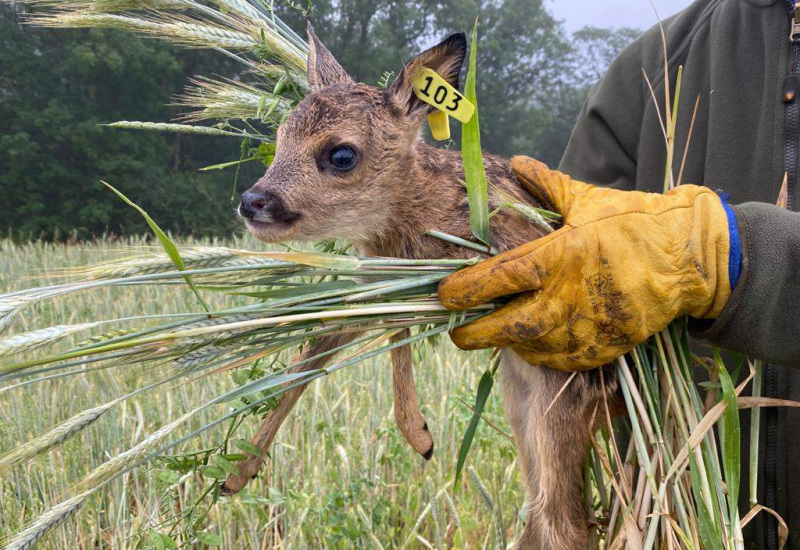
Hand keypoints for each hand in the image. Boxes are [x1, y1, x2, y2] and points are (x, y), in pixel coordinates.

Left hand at [438, 157, 732, 370]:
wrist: (688, 259)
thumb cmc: (635, 222)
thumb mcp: (588, 198)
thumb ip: (546, 184)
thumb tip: (518, 162)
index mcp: (556, 257)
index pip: (495, 280)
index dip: (463, 291)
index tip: (443, 296)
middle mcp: (565, 298)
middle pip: (504, 328)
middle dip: (473, 333)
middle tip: (457, 332)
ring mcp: (584, 328)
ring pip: (528, 349)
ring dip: (506, 343)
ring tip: (494, 333)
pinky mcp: (602, 348)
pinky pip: (559, 361)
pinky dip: (539, 355)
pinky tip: (531, 344)